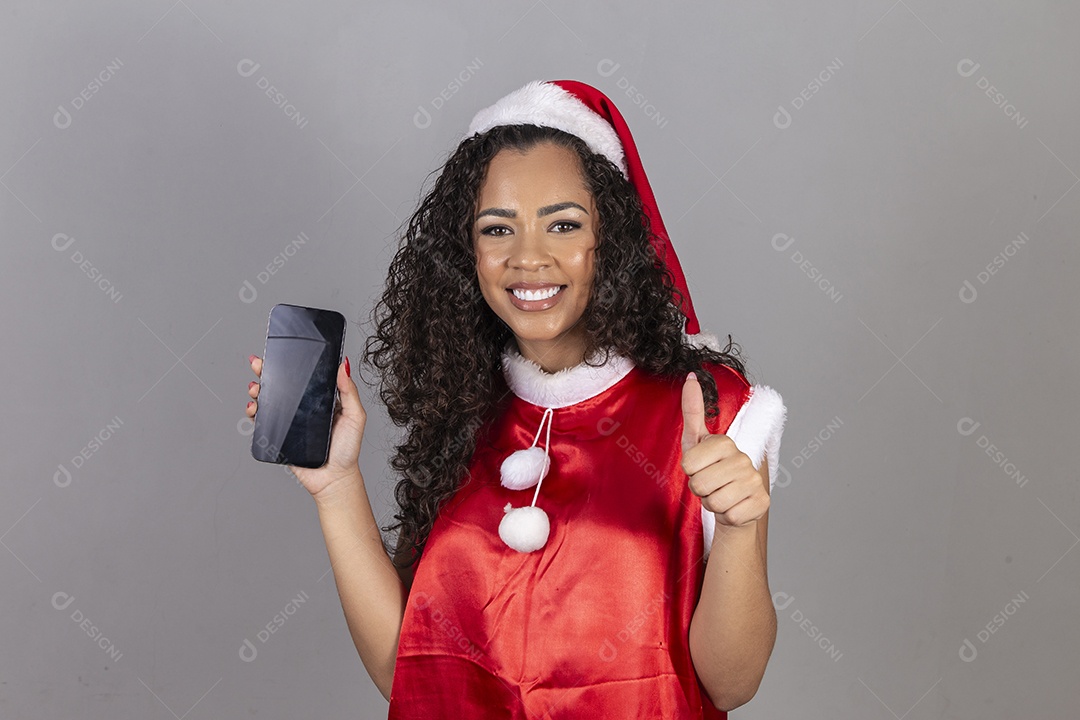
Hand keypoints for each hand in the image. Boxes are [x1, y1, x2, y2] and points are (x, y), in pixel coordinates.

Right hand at [246, 354, 366, 498]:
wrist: (333, 479)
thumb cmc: (347, 450)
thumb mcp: (355, 416)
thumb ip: (349, 392)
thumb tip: (344, 365)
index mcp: (321, 400)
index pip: (304, 378)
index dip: (291, 365)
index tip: (280, 352)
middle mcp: (304, 409)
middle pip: (281, 386)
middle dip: (266, 373)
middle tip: (258, 364)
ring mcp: (290, 422)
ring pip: (269, 401)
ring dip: (258, 391)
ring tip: (256, 388)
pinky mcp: (280, 437)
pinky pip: (263, 422)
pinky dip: (255, 413)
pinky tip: (254, 408)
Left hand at [681, 372, 768, 527]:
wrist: (734, 500)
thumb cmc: (711, 469)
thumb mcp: (696, 442)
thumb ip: (693, 411)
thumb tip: (690, 377)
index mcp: (725, 443)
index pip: (688, 464)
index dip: (689, 471)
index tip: (701, 467)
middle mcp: (744, 459)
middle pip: (699, 485)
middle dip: (699, 489)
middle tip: (710, 484)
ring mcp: (755, 482)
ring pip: (713, 502)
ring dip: (712, 503)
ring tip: (720, 494)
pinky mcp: (762, 503)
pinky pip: (729, 516)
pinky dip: (727, 515)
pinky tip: (733, 505)